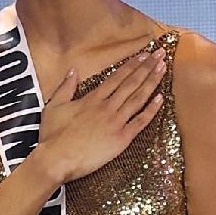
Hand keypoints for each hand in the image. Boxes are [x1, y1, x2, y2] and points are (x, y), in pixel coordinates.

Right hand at [34, 49, 166, 184]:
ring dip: (152, 82)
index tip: (143, 55)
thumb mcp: (54, 106)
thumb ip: (65, 87)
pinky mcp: (120, 139)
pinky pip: (140, 122)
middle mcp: (107, 107)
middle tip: (160, 55)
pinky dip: (151, 110)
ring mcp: (115, 122)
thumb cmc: (52, 136)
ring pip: (138, 98)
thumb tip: (73, 71)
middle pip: (131, 83)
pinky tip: (161, 98)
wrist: (56, 159)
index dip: (132, 65)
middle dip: (147, 67)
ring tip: (163, 68)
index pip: (116, 77)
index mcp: (92, 99)